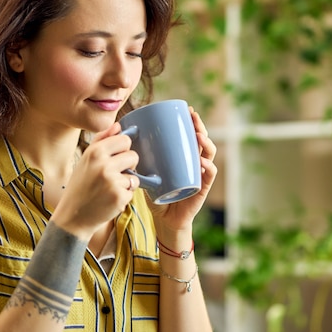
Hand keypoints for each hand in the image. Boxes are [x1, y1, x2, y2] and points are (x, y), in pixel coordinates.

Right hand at [51, 122, 139, 237]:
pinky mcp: (119, 197)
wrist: (73, 216)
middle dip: (128, 166)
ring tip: (109, 189)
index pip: (124, 140)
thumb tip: (118, 124)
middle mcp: (103, 164)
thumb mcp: (86, 159)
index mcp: (95, 152)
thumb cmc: (81, 185)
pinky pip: (132, 191)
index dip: (123, 150)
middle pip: (134, 156)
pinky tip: (110, 199)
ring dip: (126, 183)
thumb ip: (102, 140)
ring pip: (134, 175)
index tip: (115, 158)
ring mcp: (112, 181)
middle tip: (113, 175)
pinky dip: (124, 196)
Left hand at [146, 107, 217, 234]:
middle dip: (200, 126)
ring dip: (206, 143)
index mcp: (184, 158)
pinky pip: (209, 175)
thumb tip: (122, 143)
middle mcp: (195, 163)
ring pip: (209, 154)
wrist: (164, 220)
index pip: (191, 137)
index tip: (188, 111)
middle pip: (202, 141)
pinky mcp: (202, 188)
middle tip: (193, 117)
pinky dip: (208, 167)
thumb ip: (139, 161)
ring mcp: (200, 175)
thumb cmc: (156, 195)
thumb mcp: (147, 174)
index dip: (192, 123)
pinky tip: (203, 161)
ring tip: (199, 136)